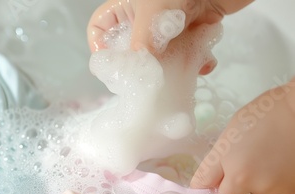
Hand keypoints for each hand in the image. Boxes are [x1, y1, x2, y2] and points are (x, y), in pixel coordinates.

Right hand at [87, 0, 252, 58]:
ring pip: (161, 56)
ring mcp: (171, 24)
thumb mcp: (155, 10)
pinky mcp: (195, 29)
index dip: (100, 47)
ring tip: (181, 71)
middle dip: (140, 66)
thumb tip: (137, 72)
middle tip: (147, 77)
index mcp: (127, 6)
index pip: (100, 27)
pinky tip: (203, 63)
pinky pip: (189, 54)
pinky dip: (196, 62)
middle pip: (130, 49)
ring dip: (173, 67)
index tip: (114, 66)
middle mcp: (146, 16)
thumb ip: (142, 42)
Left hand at [191, 78, 294, 193]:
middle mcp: (257, 187)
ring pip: (257, 191)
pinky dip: (276, 179)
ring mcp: (278, 190)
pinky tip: (281, 159)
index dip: (215, 181)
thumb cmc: (265, 115)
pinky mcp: (294, 190)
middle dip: (235, 180)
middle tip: (245, 157)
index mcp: (237, 174)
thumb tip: (203, 184)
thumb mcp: (229, 135)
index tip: (217, 173)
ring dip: (257, 180)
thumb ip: (214, 164)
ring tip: (267, 155)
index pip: (217, 192)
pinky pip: (276, 188)